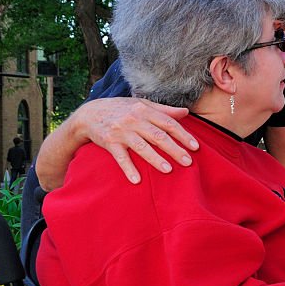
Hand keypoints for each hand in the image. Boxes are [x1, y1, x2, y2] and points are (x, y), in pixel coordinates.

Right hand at [72, 98, 198, 183]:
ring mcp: (121, 132)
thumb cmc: (121, 109)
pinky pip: (120, 158)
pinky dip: (128, 168)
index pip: (168, 123)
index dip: (183, 135)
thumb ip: (164, 110)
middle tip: (188, 162)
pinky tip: (137, 180)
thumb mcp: (141, 105)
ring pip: (142, 147)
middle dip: (174, 149)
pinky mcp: (109, 143)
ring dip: (155, 159)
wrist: (89, 114)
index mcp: (144, 110)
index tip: (196, 147)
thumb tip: (186, 113)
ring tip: (168, 170)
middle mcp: (134, 120)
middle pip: (158, 136)